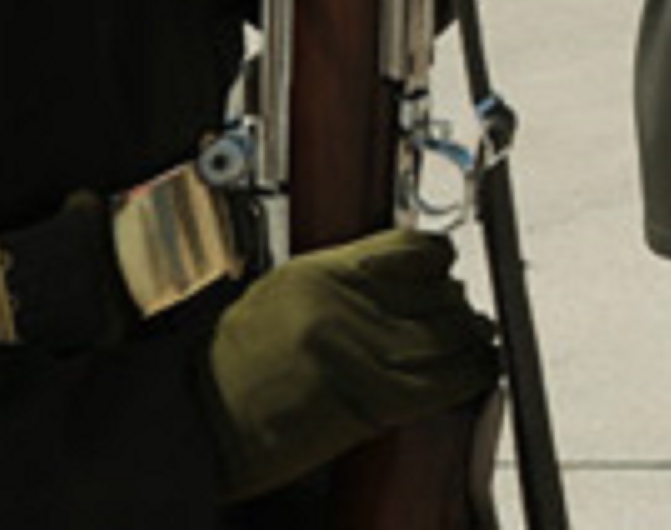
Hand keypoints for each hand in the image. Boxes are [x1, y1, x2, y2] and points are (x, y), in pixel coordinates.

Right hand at [201, 229, 499, 496]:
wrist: (199, 424)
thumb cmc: (231, 369)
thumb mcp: (284, 294)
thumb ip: (346, 279)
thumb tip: (404, 275)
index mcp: (325, 273)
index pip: (417, 247)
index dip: (440, 260)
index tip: (444, 272)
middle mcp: (349, 306)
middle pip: (443, 291)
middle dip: (456, 306)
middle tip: (456, 319)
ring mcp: (364, 351)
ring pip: (455, 333)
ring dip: (469, 340)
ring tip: (466, 347)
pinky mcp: (376, 400)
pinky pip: (450, 379)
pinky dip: (470, 375)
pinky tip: (471, 375)